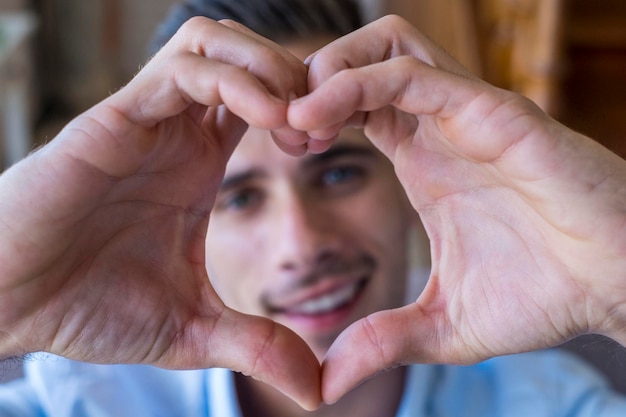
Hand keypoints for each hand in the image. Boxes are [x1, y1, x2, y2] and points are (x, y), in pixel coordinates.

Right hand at [0, 18, 319, 409]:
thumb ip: (257, 346)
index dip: (306, 109)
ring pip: (216, 42)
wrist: (11, 308)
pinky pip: (184, 69)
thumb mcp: (194, 332)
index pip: (263, 98)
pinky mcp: (115, 119)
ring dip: (270, 68)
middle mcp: (176, 131)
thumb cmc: (91, 309)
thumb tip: (318, 390)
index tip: (328, 145)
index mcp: (198, 162)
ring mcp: (146, 119)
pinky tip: (268, 119)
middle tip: (321, 126)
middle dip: (296, 77)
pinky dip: (236, 81)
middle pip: (247, 55)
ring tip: (295, 119)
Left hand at [289, 15, 625, 402]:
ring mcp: (466, 115)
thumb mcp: (442, 325)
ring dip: (329, 71)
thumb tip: (326, 384)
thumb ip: (383, 341)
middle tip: (283, 127)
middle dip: (309, 80)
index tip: (283, 147)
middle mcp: (440, 126)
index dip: (309, 113)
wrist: (618, 289)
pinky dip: (359, 85)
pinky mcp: (495, 115)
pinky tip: (318, 119)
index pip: (353, 102)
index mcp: (423, 157)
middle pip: (361, 58)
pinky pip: (416, 75)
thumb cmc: (544, 297)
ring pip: (386, 46)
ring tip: (298, 119)